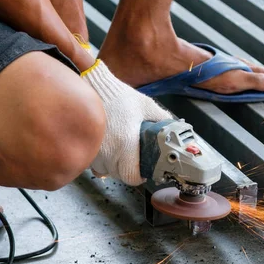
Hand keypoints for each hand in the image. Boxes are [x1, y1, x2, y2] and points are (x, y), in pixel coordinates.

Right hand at [82, 60, 171, 185]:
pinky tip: (109, 149)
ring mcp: (94, 151)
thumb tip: (177, 129)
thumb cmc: (120, 97)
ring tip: (121, 153)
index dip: (139, 176)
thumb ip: (163, 119)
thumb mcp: (147, 106)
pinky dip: (103, 160)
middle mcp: (107, 152)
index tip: (144, 170)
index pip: (131, 176)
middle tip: (135, 159)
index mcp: (125, 144)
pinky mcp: (86, 147)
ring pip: (106, 171)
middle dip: (129, 170)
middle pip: (120, 176)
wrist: (95, 87)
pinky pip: (94, 163)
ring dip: (115, 166)